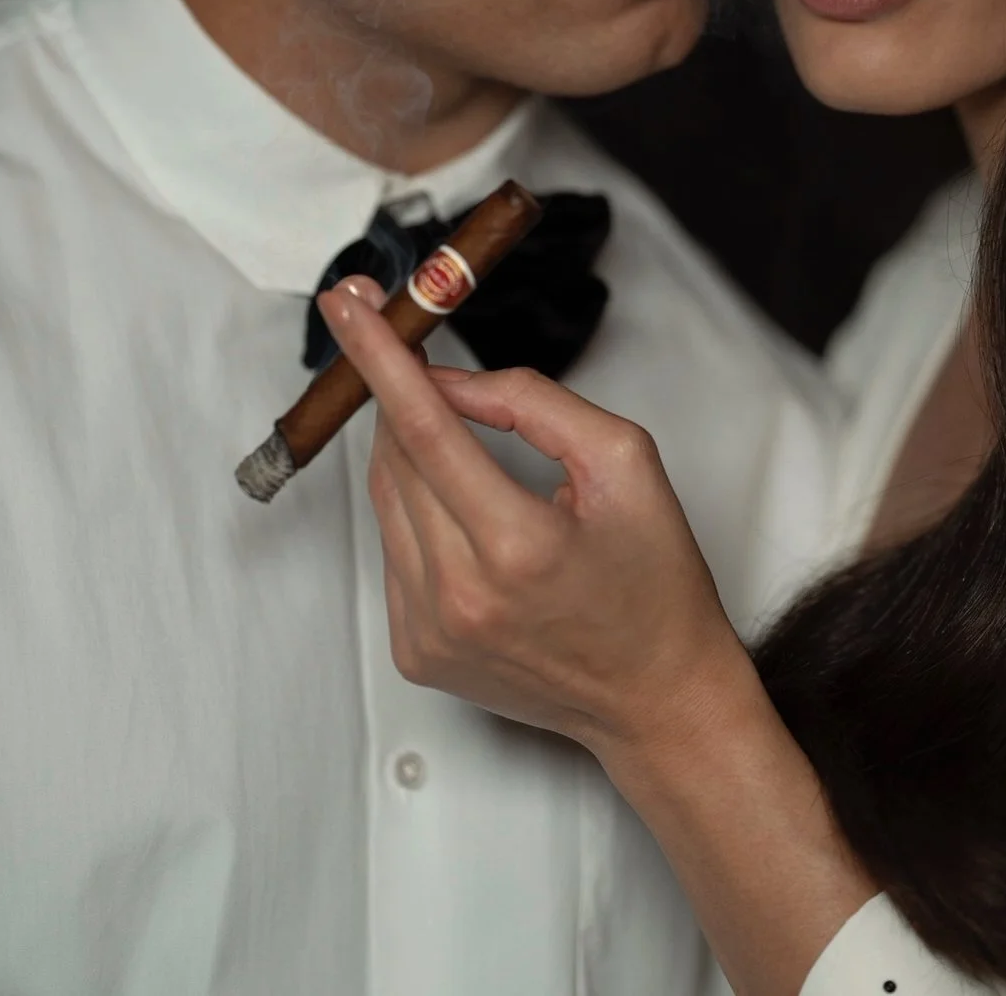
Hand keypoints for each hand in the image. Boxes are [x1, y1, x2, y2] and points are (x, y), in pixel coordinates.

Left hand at [317, 277, 749, 762]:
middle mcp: (460, 595)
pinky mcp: (417, 653)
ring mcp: (429, 632)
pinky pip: (394, 550)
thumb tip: (451, 382)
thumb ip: (532, 403)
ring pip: (387, 500)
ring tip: (461, 438)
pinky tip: (467, 513)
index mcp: (517, 545)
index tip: (347, 307)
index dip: (380, 359)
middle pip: (397, 458)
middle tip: (406, 342)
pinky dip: (418, 509)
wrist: (658, 697)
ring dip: (409, 449)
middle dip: (397, 391)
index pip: (425, 428)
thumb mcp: (624, 461)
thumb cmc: (654, 581)